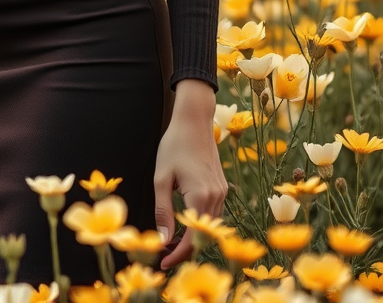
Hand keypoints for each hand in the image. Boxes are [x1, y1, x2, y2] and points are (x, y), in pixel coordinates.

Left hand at [153, 102, 227, 269]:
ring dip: (192, 237)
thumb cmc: (174, 145)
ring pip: (209, 227)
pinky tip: (184, 223)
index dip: (177, 255)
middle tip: (162, 255)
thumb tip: (163, 240)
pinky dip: (199, 223)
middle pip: (203, 237)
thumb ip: (163, 211)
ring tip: (170, 242)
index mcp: (201, 196)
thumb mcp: (162, 178)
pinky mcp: (222, 186)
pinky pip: (213, 213)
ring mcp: (222, 192)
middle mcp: (216, 197)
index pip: (191, 239)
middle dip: (184, 250)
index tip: (162, 264)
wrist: (194, 120)